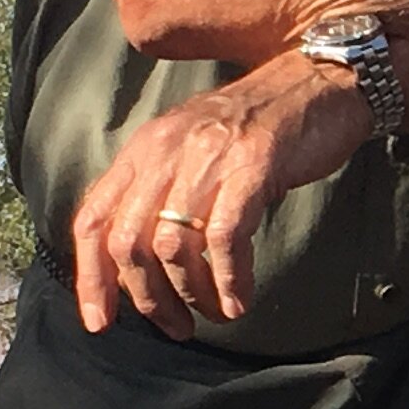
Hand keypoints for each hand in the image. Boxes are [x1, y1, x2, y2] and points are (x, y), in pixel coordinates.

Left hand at [69, 53, 372, 333]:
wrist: (317, 83)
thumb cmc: (260, 127)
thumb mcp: (193, 150)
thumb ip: (162, 192)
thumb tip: (142, 263)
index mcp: (143, 150)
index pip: (93, 219)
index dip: (91, 278)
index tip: (102, 321)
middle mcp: (165, 151)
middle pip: (128, 242)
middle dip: (148, 298)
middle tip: (176, 326)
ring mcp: (207, 159)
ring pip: (173, 246)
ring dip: (190, 294)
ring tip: (214, 313)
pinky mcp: (251, 168)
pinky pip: (224, 239)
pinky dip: (228, 280)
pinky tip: (239, 299)